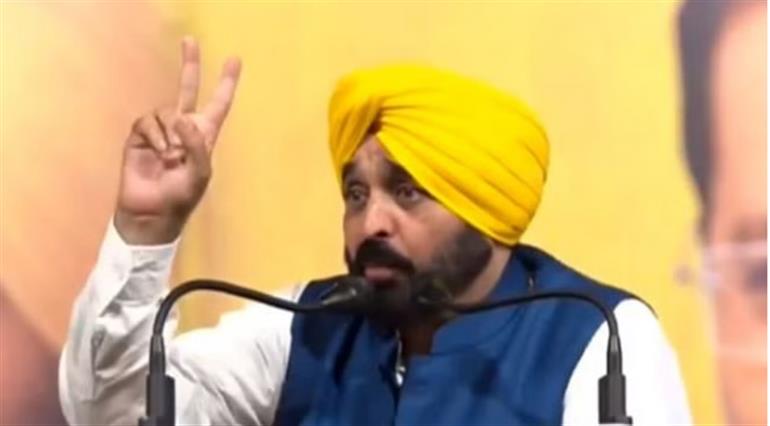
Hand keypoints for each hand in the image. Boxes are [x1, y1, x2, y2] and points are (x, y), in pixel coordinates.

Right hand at [115, 37, 240, 243]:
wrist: (151, 213)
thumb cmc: (181, 197)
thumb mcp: (199, 174)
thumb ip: (197, 145)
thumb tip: (182, 117)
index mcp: (205, 136)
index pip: (218, 104)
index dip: (226, 83)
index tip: (234, 60)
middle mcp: (184, 129)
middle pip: (187, 89)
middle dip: (190, 66)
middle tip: (189, 41)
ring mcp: (162, 131)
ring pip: (166, 111)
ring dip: (169, 133)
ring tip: (170, 158)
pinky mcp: (140, 136)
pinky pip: (148, 122)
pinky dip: (155, 136)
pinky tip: (158, 153)